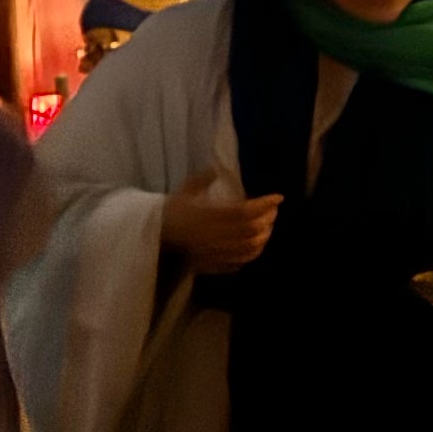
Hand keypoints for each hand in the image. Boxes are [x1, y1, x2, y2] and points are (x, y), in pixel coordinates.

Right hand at [161, 178, 280, 273]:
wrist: (154, 235)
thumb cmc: (171, 211)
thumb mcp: (183, 190)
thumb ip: (201, 180)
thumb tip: (216, 169)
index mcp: (206, 215)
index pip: (243, 211)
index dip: (264, 204)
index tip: (278, 197)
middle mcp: (212, 234)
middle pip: (250, 229)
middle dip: (267, 220)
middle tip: (274, 210)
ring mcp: (213, 251)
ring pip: (248, 247)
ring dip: (264, 237)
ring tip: (268, 226)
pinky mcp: (212, 262)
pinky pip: (239, 261)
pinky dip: (253, 253)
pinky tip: (257, 244)